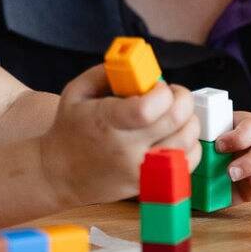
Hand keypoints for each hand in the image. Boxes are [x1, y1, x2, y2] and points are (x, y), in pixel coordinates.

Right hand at [40, 67, 198, 206]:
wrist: (60, 175)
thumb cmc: (70, 129)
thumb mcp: (77, 91)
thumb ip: (107, 73)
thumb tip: (139, 67)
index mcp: (107, 122)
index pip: (148, 108)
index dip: (163, 92)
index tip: (157, 87)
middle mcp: (127, 149)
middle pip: (176, 121)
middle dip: (182, 99)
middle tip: (173, 95)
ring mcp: (141, 170)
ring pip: (188, 141)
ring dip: (188, 121)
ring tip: (173, 115)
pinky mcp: (151, 184)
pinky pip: (188, 163)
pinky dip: (190, 145)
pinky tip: (174, 136)